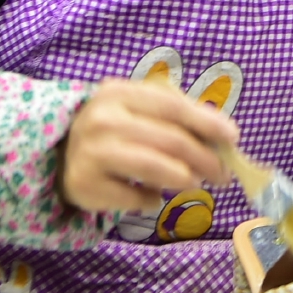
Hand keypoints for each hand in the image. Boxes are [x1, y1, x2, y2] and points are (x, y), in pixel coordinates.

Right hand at [58, 78, 236, 212]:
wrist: (59, 153)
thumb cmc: (113, 128)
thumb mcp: (139, 109)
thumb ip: (177, 116)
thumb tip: (224, 136)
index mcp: (119, 92)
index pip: (173, 107)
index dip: (207, 123)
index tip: (233, 138)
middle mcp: (102, 119)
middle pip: (169, 140)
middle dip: (205, 159)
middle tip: (223, 175)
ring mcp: (91, 152)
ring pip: (154, 167)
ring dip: (185, 179)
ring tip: (197, 183)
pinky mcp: (84, 184)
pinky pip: (133, 196)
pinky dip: (151, 200)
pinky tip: (154, 198)